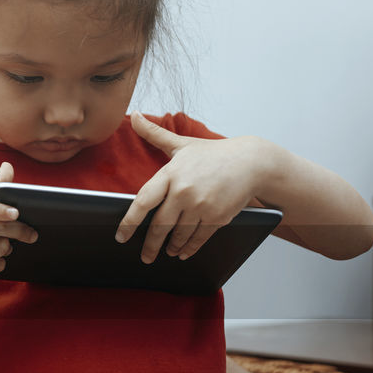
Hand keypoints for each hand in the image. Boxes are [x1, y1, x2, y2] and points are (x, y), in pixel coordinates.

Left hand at [115, 113, 266, 261]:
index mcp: (171, 173)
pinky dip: (188, 248)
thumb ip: (154, 134)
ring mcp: (201, 206)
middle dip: (150, 245)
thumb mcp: (182, 144)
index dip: (129, 222)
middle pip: (159, 225)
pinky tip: (182, 252)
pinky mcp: (217, 217)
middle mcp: (183, 191)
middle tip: (145, 256)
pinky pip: (197, 239)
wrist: (251, 162)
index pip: (143, 202)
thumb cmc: (213, 153)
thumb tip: (134, 116)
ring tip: (165, 252)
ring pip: (178, 235)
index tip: (121, 236)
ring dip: (170, 247)